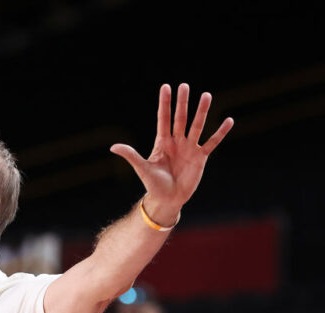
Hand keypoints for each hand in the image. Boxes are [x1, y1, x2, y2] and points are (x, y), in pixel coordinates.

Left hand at [110, 84, 233, 222]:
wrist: (168, 199)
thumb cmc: (153, 184)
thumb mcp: (142, 168)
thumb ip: (130, 155)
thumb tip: (113, 147)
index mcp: (162, 142)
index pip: (163, 118)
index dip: (165, 103)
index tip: (166, 87)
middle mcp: (176, 141)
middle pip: (180, 118)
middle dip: (182, 102)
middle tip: (185, 85)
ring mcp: (189, 148)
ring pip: (197, 125)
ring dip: (202, 111)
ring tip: (206, 95)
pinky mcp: (200, 157)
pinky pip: (212, 142)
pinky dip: (220, 132)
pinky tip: (229, 120)